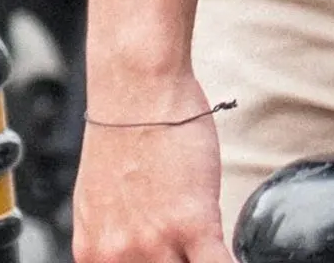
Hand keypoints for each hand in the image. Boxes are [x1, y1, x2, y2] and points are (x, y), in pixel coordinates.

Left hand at [73, 73, 233, 262]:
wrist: (137, 88)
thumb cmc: (125, 130)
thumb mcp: (100, 199)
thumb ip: (116, 237)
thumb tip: (134, 249)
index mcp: (94, 254)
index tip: (173, 256)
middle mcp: (119, 257)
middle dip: (178, 261)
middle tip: (187, 248)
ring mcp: (156, 243)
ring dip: (200, 261)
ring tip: (209, 246)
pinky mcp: (193, 224)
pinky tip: (239, 256)